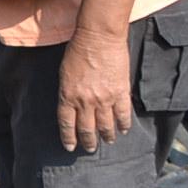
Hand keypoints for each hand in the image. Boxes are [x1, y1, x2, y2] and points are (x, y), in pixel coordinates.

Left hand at [57, 29, 133, 152]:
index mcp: (67, 96)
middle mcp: (85, 102)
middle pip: (87, 129)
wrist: (98, 39)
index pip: (67, 124)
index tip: (70, 147)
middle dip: (88, 142)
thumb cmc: (77, 52)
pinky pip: (123, 115)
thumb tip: (73, 106)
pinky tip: (124, 130)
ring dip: (107, 136)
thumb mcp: (64, 74)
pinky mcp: (121, 93)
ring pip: (106, 126)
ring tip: (108, 141)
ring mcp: (104, 99)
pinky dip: (124, 125)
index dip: (69, 138)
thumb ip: (68, 92)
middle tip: (89, 149)